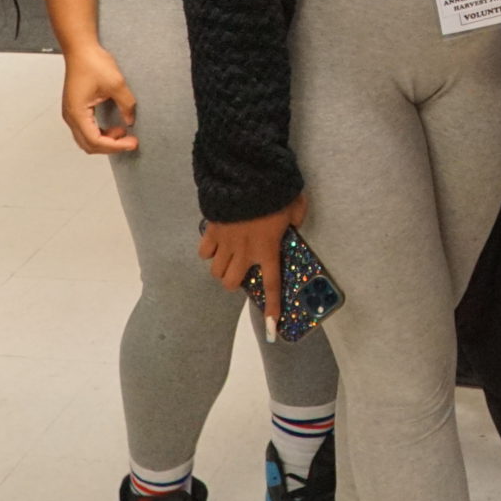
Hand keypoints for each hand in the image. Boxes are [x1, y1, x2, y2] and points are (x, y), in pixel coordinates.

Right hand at [58, 45, 138, 154]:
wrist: (80, 49)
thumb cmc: (91, 62)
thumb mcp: (116, 83)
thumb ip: (126, 104)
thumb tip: (130, 120)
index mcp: (77, 113)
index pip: (96, 140)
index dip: (115, 145)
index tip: (131, 142)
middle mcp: (71, 116)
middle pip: (89, 145)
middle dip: (110, 146)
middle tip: (129, 141)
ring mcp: (71, 113)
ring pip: (86, 139)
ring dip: (104, 140)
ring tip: (122, 132)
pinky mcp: (75, 108)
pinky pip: (85, 129)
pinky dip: (99, 133)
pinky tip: (112, 127)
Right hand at [199, 197, 306, 323]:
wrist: (247, 174)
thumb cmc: (275, 191)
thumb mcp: (296, 204)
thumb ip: (296, 218)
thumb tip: (294, 223)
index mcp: (268, 249)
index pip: (271, 284)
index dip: (272, 307)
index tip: (273, 326)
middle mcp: (244, 252)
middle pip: (230, 283)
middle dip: (234, 281)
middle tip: (241, 270)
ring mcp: (225, 242)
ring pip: (215, 271)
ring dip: (221, 268)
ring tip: (227, 258)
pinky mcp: (211, 230)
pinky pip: (204, 251)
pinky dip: (208, 251)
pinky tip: (215, 243)